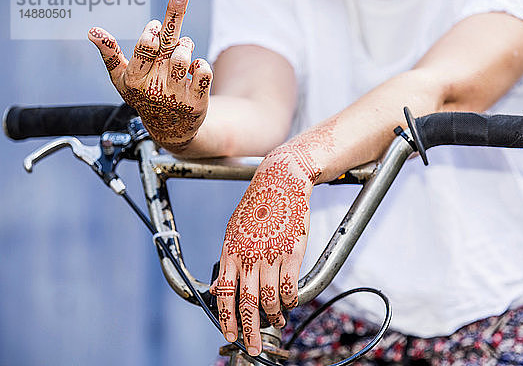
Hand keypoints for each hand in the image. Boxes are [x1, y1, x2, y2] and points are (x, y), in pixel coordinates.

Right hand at [88, 0, 211, 151]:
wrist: (169, 129)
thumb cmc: (144, 97)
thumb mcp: (122, 78)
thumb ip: (109, 54)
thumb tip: (92, 31)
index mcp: (134, 79)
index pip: (146, 46)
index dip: (154, 31)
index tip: (156, 27)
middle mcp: (155, 87)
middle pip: (168, 45)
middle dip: (173, 19)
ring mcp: (177, 95)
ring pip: (185, 56)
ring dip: (186, 45)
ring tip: (183, 47)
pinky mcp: (197, 101)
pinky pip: (204, 71)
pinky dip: (202, 64)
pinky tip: (195, 68)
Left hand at [210, 146, 321, 355]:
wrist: (280, 183)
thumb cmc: (258, 206)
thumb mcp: (234, 229)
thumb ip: (230, 257)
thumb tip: (222, 284)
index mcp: (230, 253)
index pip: (224, 294)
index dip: (227, 319)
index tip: (231, 335)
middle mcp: (248, 257)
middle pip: (247, 304)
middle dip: (250, 331)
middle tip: (253, 347)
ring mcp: (270, 256)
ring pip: (270, 299)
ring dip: (274, 316)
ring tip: (277, 321)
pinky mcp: (291, 253)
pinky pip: (290, 287)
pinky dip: (290, 300)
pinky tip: (290, 303)